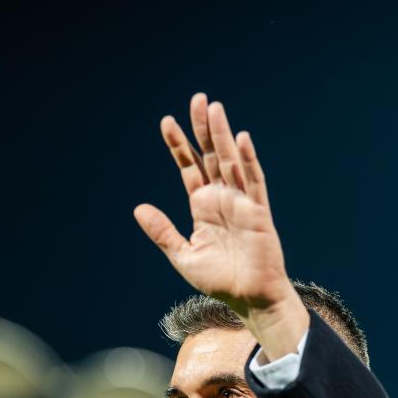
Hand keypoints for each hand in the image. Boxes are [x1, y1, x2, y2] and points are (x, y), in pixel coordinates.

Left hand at [134, 94, 306, 356]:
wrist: (249, 298)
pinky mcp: (258, 212)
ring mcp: (241, 202)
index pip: (189, 168)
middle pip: (211, 156)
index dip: (178, 146)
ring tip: (214, 108)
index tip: (166, 122)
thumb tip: (139, 208)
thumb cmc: (219, 280)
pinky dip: (247, 161)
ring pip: (230, 162)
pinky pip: (253, 181)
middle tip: (197, 99)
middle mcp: (222, 198)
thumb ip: (163, 232)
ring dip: (223, 136)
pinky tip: (240, 139)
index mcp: (203, 206)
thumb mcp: (183, 256)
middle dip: (203, 129)